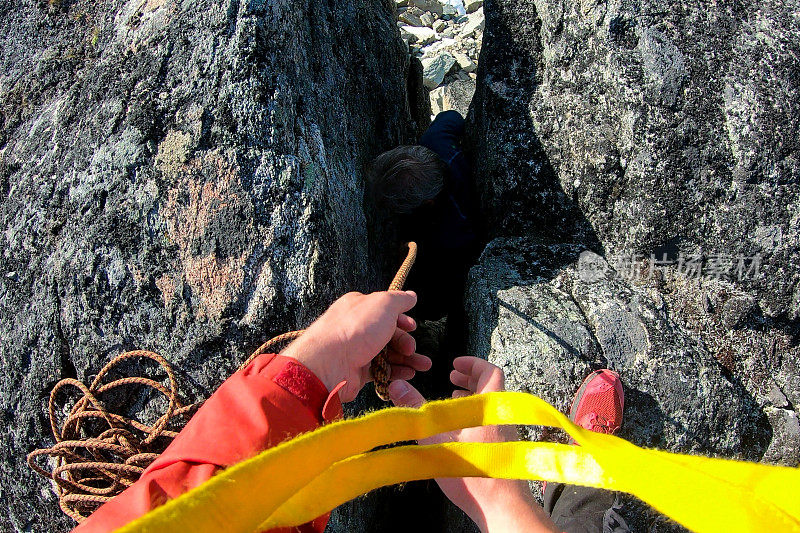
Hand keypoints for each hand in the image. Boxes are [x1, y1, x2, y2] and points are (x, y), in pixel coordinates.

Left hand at [281, 291, 431, 402]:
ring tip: (423, 366)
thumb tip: (411, 295)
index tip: (413, 326)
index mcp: (360, 308)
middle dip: (406, 342)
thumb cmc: (355, 329)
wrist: (329, 363)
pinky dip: (396, 372)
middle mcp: (357, 328)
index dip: (402, 319)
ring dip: (407, 359)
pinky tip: (409, 374)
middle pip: (389, 334)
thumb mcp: (383, 304)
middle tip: (412, 349)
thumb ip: (399, 300)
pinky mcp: (358, 371)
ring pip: (388, 354)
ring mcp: (357, 351)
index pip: (385, 311)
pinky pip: (381, 371)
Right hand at [389, 357, 557, 532]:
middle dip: (470, 378)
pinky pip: (493, 419)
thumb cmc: (472, 475)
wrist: (503, 508)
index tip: (455, 364)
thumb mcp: (436, 441)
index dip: (473, 364)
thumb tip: (396, 386)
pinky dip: (477, 413)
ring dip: (473, 396)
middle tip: (452, 376)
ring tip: (454, 396)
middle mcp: (504, 416)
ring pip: (492, 404)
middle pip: (492, 386)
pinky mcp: (506, 447)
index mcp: (491, 408)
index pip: (491, 371)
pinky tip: (461, 426)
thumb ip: (416, 411)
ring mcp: (508, 432)